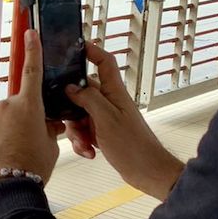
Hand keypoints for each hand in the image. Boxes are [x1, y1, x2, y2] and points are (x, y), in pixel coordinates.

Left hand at [0, 29, 61, 187]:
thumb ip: (50, 128)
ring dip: (3, 125)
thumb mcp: (51, 146)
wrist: (8, 188)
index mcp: (30, 106)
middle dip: (20, 117)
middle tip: (24, 140)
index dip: (33, 50)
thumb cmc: (33, 168)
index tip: (30, 32)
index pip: (33, 71)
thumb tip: (50, 122)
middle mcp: (6, 105)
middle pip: (16, 104)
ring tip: (7, 148)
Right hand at [64, 42, 183, 200]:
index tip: (74, 46)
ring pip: (80, 113)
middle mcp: (110, 102)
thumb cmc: (133, 146)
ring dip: (77, 129)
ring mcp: (106, 117)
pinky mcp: (104, 132)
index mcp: (114, 92)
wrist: (146, 172)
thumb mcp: (106, 119)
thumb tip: (71, 87)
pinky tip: (88, 151)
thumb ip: (88, 99)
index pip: (104, 62)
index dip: (92, 51)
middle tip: (71, 122)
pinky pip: (85, 129)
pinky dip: (82, 141)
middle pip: (83, 92)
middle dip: (71, 107)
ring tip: (84, 143)